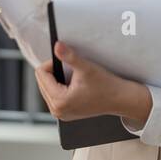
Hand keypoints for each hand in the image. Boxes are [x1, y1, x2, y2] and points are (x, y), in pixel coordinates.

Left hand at [33, 41, 150, 122]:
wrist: (119, 99)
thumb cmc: (105, 85)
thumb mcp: (86, 68)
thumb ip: (69, 57)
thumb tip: (57, 46)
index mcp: (59, 101)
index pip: (41, 74)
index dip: (52, 63)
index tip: (67, 62)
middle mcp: (57, 110)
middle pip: (41, 81)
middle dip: (54, 72)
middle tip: (72, 70)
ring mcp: (60, 114)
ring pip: (46, 88)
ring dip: (56, 79)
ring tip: (74, 79)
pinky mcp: (64, 113)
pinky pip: (53, 95)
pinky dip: (60, 87)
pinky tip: (74, 86)